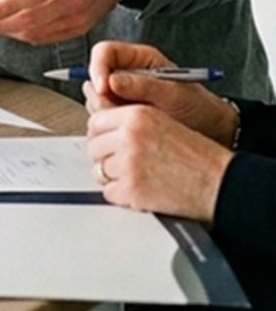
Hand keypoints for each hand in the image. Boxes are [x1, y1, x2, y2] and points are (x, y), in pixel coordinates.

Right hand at [84, 40, 237, 145]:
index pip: (105, 52)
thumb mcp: (174, 93)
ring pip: (96, 97)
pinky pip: (104, 115)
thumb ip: (143, 85)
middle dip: (100, 93)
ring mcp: (123, 95)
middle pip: (96, 75)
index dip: (98, 67)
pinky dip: (110, 123)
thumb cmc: (199, 107)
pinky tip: (129, 130)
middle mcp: (127, 74)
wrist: (212, 132)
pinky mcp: (123, 114)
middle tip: (115, 110)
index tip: (103, 87)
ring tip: (130, 121)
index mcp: (139, 59)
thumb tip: (112, 80)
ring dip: (105, 110)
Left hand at [87, 102, 232, 222]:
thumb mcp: (161, 121)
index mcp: (136, 115)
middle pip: (93, 146)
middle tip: (120, 164)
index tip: (106, 142)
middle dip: (103, 156)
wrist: (218, 182)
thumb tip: (100, 123)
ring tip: (134, 177)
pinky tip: (139, 191)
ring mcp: (128, 163)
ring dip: (112, 177)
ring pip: (98, 170)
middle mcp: (129, 136)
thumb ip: (130, 121)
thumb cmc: (197, 156)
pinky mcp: (131, 189)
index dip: (100, 134)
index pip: (96, 121)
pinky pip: (108, 192)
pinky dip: (120, 195)